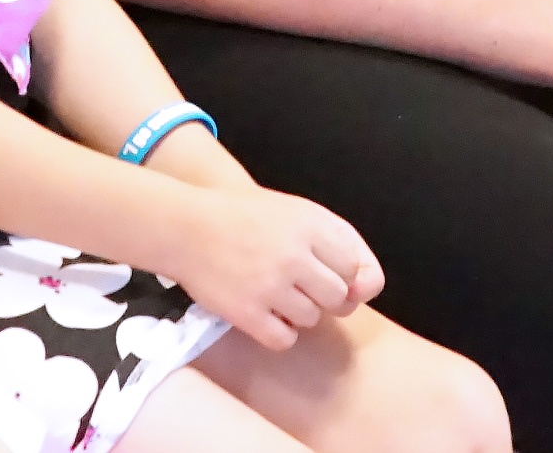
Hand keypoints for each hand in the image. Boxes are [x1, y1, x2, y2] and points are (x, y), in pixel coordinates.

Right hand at [161, 186, 381, 349]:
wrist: (185, 227)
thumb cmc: (244, 218)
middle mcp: (294, 255)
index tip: (321, 270)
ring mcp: (270, 285)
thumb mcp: (294, 212)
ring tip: (274, 293)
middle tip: (298, 286)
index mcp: (310, 224)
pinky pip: (284, 340)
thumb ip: (335, 242)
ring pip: (312, 320)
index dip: (342, 275)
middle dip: (325, 298)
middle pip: (339, 299)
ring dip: (298, 313)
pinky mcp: (247, 313)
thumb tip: (367, 288)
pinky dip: (278, 332)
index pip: (355, 268)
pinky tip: (263, 313)